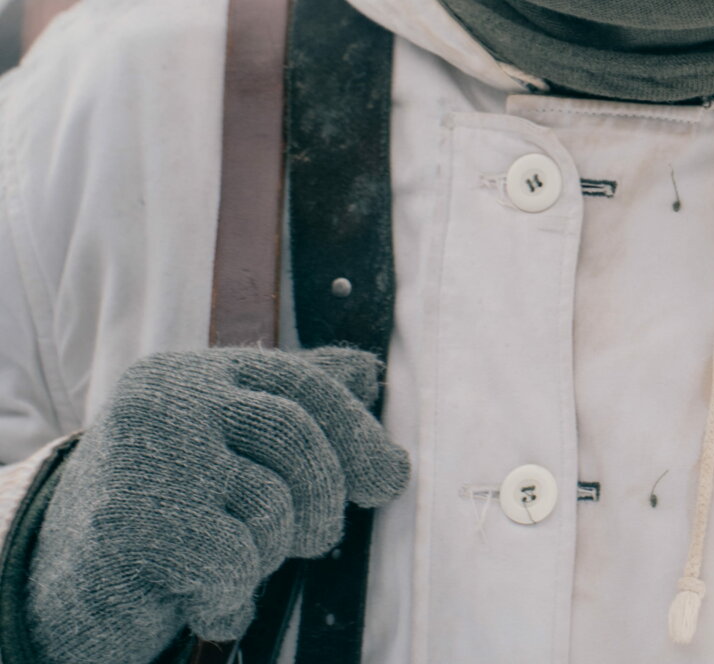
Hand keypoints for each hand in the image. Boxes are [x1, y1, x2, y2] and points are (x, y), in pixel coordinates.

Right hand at [26, 347, 408, 663]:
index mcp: (185, 375)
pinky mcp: (133, 527)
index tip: (391, 478)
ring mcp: (144, 461)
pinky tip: (201, 599)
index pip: (300, 382)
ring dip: (269, 551)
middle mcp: (161, 403)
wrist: (63, 587)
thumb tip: (369, 372)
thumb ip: (288, 403)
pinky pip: (236, 560)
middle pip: (297, 435)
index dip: (358, 432)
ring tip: (232, 561)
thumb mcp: (220, 444)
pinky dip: (230, 593)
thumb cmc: (161, 509)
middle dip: (328, 494)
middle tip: (318, 537)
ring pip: (272, 503)